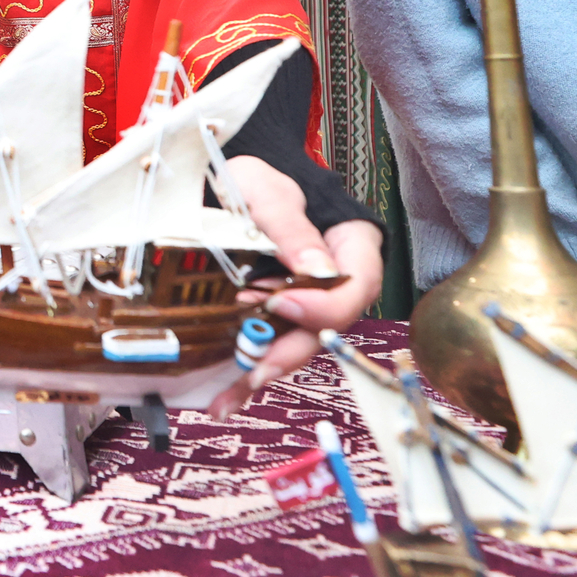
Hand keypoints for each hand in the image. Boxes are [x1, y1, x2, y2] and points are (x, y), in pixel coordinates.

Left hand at [205, 155, 384, 418]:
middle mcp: (333, 284)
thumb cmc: (255, 178)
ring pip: (294, 345)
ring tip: (225, 398)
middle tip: (252, 372)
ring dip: (260, 371)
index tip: (281, 303)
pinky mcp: (272, 316)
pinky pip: (266, 346)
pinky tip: (220, 396)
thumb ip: (291, 226)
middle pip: (324, 329)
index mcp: (350, 247)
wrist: (225, 181)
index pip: (356, 287)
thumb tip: (316, 271)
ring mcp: (303, 304)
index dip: (323, 305)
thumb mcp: (269, 190)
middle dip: (287, 354)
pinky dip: (243, 369)